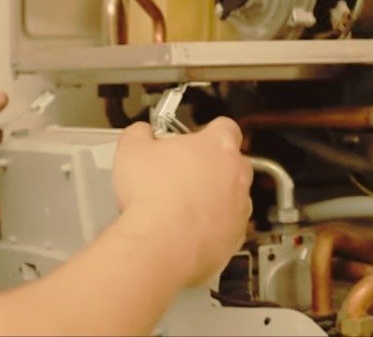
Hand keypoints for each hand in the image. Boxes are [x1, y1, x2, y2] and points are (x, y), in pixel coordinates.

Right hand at [112, 117, 252, 285]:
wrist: (161, 245)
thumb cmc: (151, 193)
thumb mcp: (131, 149)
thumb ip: (140, 133)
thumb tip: (142, 132)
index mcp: (218, 146)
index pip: (225, 127)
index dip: (208, 133)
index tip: (192, 142)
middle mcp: (237, 175)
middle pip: (233, 163)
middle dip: (212, 167)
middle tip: (183, 176)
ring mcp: (240, 208)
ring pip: (232, 197)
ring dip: (214, 200)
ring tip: (182, 209)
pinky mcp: (235, 239)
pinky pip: (227, 228)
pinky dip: (211, 229)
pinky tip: (187, 232)